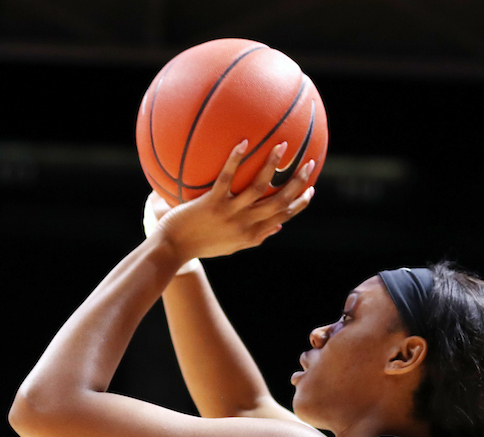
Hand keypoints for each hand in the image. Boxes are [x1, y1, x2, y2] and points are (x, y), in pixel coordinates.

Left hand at [151, 140, 315, 262]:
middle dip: (297, 183)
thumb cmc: (201, 245)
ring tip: (282, 146)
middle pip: (279, 202)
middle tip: (308, 164)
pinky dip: (236, 159)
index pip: (283, 216)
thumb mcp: (233, 246)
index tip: (311, 190)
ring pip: (259, 188)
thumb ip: (256, 237)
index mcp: (252, 234)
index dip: (300, 203)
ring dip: (272, 166)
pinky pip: (226, 177)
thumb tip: (278, 227)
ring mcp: (229, 213)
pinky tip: (244, 142)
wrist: (173, 248)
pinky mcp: (211, 203)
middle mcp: (245, 224)